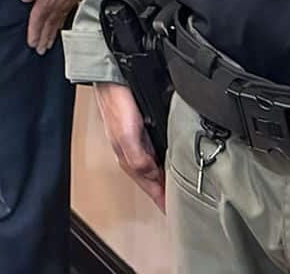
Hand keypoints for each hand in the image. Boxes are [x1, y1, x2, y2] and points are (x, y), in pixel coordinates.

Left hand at [18, 0, 81, 53]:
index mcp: (46, 0)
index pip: (37, 20)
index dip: (34, 33)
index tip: (32, 44)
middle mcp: (57, 4)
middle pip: (48, 25)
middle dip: (43, 38)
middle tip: (40, 50)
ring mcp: (66, 2)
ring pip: (58, 23)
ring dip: (52, 34)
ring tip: (49, 44)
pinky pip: (66, 16)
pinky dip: (62, 24)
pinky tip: (61, 26)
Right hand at [95, 83, 164, 211]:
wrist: (111, 77)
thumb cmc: (116, 102)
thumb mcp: (127, 136)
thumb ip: (139, 159)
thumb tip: (154, 176)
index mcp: (128, 157)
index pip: (149, 186)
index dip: (161, 200)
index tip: (172, 213)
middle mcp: (133, 150)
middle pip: (150, 178)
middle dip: (163, 191)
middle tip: (177, 203)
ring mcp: (137, 138)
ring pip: (153, 164)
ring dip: (163, 176)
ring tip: (176, 186)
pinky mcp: (142, 126)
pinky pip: (154, 150)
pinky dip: (161, 159)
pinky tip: (168, 157)